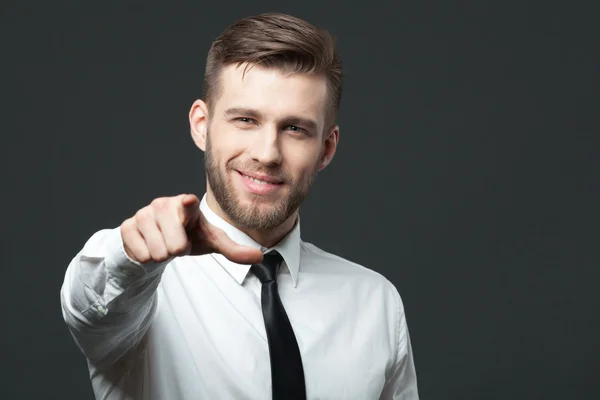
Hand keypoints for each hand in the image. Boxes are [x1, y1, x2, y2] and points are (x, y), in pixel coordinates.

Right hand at [120, 194, 263, 264]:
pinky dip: (147, 257)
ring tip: (165, 243)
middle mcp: (162, 205)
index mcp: (185, 205)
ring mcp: (142, 215)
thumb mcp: (210, 242)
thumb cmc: (187, 235)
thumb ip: (233, 250)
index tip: (188, 201)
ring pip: (157, 252)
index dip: (186, 205)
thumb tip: (259, 257)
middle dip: (177, 251)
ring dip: (162, 254)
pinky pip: (140, 255)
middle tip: (178, 242)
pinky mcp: (126, 227)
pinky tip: (150, 245)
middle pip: (174, 246)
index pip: (185, 204)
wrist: (157, 240)